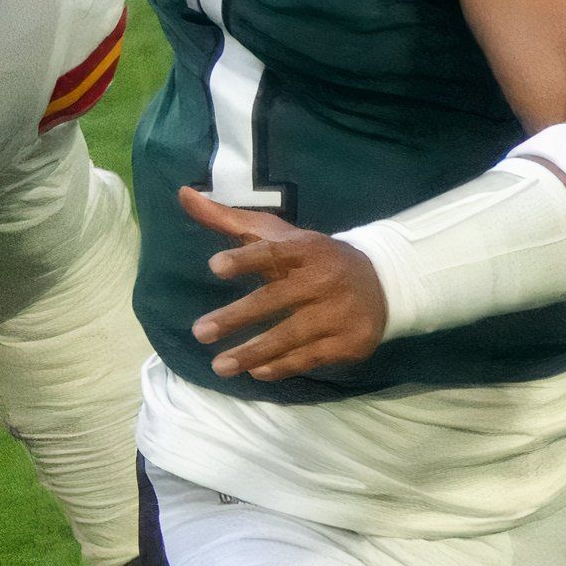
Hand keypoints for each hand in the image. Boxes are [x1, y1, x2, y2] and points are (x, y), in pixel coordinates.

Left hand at [179, 187, 389, 381]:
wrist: (382, 284)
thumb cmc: (313, 258)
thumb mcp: (276, 235)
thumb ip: (228, 218)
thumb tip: (183, 194)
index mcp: (307, 248)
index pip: (274, 252)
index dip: (245, 258)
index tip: (214, 266)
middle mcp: (324, 279)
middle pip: (276, 299)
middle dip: (236, 317)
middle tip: (199, 332)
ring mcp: (338, 313)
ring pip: (290, 335)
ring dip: (252, 352)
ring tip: (219, 365)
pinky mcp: (348, 342)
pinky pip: (309, 358)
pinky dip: (281, 366)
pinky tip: (255, 371)